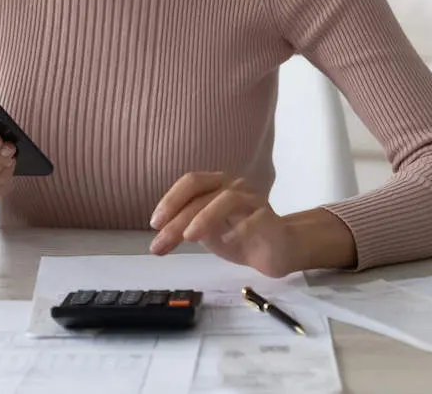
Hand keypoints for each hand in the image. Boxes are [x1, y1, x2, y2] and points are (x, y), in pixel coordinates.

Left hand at [148, 172, 298, 277]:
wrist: (277, 249)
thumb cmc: (238, 236)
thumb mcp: (206, 231)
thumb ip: (185, 228)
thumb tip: (158, 238)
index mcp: (217, 185)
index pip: (191, 182)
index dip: (171, 199)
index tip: (154, 224)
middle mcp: (234, 186)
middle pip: (202, 195)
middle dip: (178, 220)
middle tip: (160, 244)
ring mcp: (253, 200)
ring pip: (227, 199)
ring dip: (204, 217)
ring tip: (189, 237)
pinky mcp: (270, 219)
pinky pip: (254, 219)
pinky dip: (238, 229)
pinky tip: (226, 242)